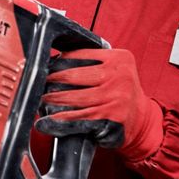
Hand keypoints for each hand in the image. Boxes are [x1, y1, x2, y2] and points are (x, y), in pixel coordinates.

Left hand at [34, 48, 164, 160]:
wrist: (141, 118)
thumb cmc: (118, 91)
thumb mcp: (112, 68)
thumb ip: (90, 61)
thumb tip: (52, 60)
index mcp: (118, 58)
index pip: (79, 56)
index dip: (57, 62)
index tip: (42, 66)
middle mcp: (119, 77)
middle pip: (73, 76)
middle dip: (51, 81)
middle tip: (37, 84)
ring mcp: (116, 99)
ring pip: (74, 99)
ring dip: (52, 101)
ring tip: (40, 101)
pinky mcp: (111, 120)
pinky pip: (79, 120)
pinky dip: (60, 122)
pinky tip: (47, 122)